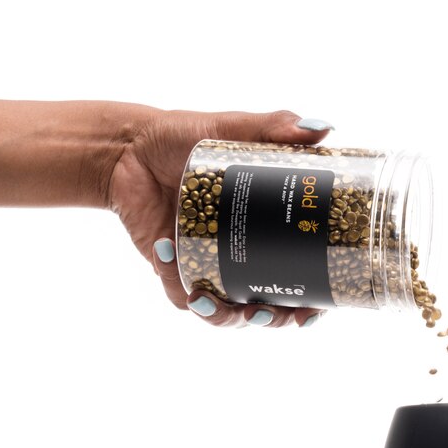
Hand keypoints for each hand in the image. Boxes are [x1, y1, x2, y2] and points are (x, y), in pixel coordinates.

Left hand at [109, 108, 333, 326]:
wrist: (127, 146)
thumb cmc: (183, 138)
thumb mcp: (231, 128)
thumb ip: (274, 127)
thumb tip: (321, 130)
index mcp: (268, 231)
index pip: (302, 276)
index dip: (314, 301)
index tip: (316, 309)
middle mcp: (243, 255)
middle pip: (269, 307)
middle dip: (272, 320)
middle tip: (267, 313)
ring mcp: (208, 266)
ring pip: (225, 313)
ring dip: (224, 318)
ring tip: (212, 301)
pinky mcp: (173, 270)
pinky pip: (180, 295)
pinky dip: (177, 285)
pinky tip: (167, 253)